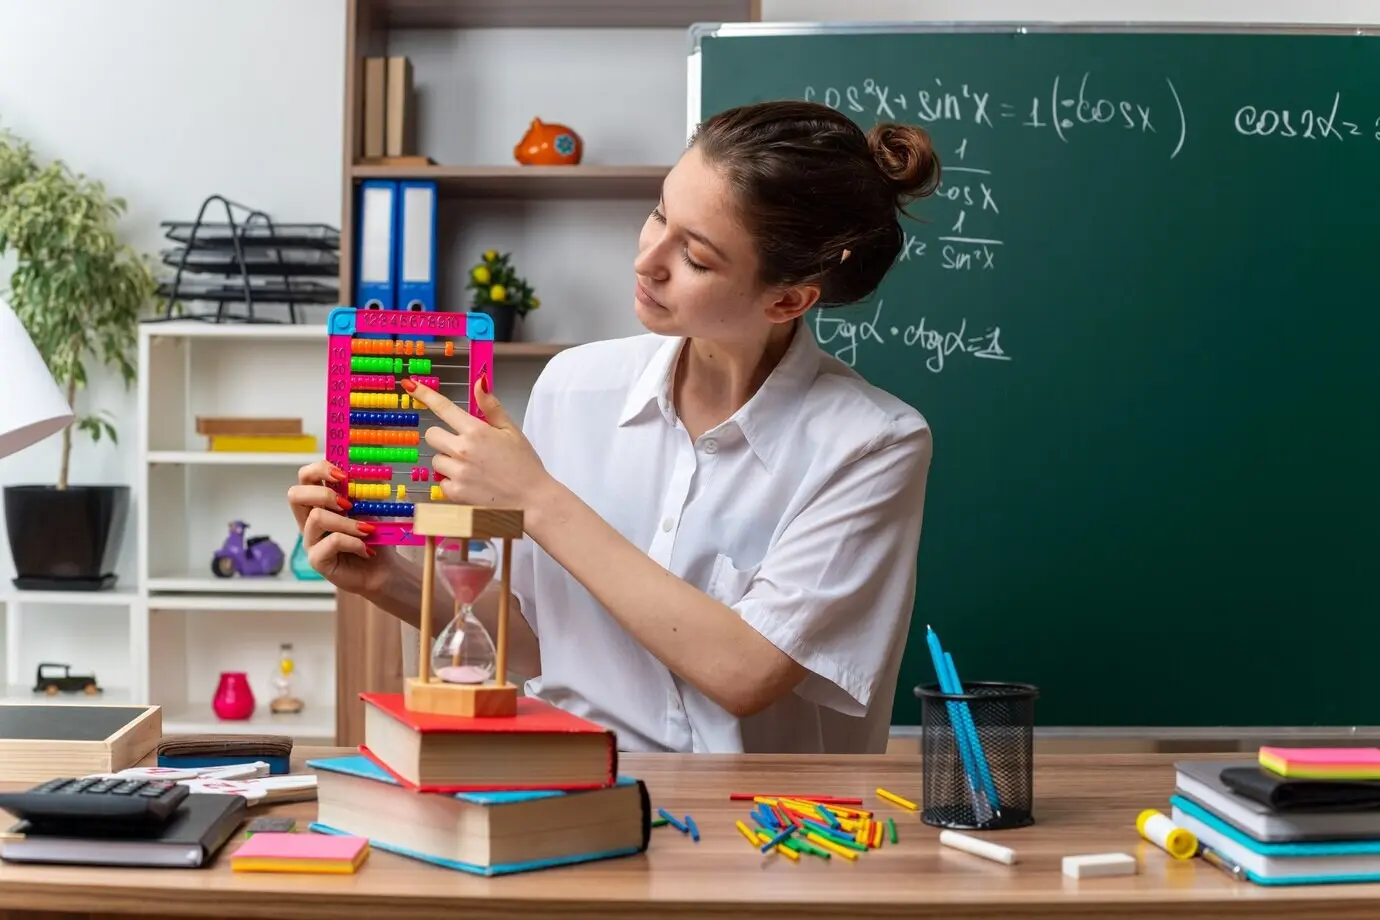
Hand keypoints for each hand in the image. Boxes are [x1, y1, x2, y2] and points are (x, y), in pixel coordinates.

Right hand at [287, 459, 391, 597]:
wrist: (383, 568)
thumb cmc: (373, 536)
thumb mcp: (369, 506)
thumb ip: (360, 489)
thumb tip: (361, 468)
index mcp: (320, 503)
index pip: (305, 478)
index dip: (319, 470)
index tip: (343, 475)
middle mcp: (309, 520)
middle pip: (295, 494)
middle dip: (323, 494)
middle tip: (347, 504)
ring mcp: (310, 541)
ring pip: (317, 517)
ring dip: (348, 522)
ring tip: (367, 531)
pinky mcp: (316, 560)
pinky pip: (331, 541)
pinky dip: (354, 541)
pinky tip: (365, 548)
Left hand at [404, 376, 549, 509]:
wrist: (532, 500)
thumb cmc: (524, 465)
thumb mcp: (511, 430)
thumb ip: (491, 407)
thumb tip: (479, 382)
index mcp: (476, 431)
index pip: (444, 408)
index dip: (424, 394)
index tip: (410, 386)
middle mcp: (462, 450)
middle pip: (432, 435)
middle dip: (443, 438)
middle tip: (463, 447)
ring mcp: (457, 473)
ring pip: (436, 460)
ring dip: (448, 462)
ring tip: (472, 469)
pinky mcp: (455, 493)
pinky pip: (442, 482)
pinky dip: (452, 483)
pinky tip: (471, 484)